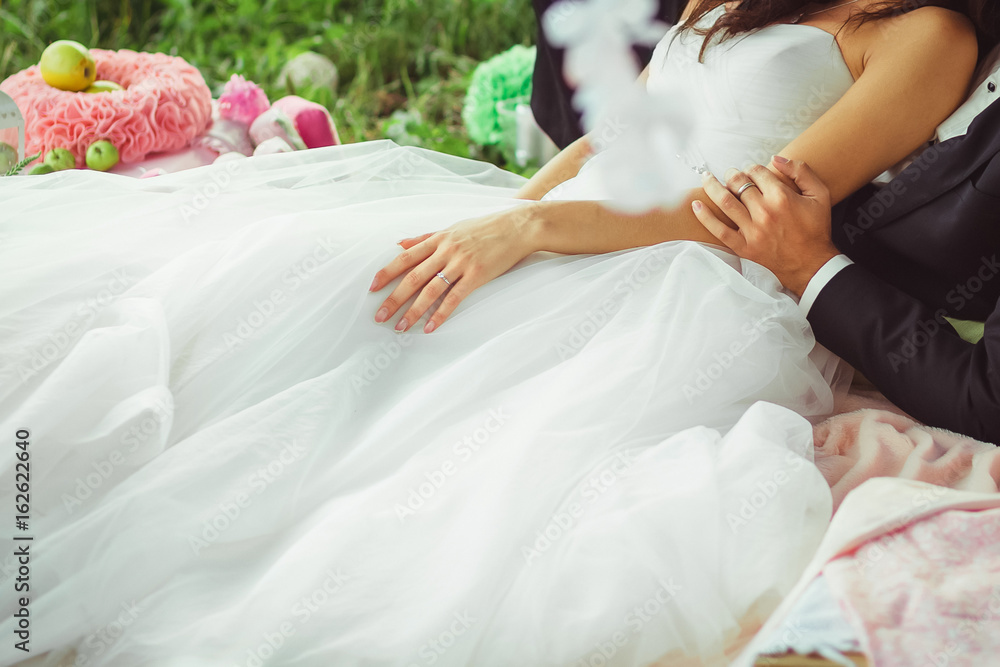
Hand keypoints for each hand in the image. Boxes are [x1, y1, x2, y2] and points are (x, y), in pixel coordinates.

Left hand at [370, 205, 537, 332]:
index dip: (387, 273)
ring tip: (401, 327)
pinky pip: (454, 298)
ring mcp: (461, 263)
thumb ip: (425, 237)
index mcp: (438, 239)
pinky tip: (430, 327)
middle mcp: (446, 251)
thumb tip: (400, 242)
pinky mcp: (477, 275)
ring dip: (413, 311)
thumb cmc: (486, 227)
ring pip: (430, 290)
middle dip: (394, 298)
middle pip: (413, 277)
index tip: (372, 287)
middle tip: (379, 316)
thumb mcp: (453, 228)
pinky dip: (440, 314)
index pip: (405, 257)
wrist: (518, 227)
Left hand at [691, 156, 840, 296]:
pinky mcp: (743, 246)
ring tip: (707, 179)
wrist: (811, 264)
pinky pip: (718, 230)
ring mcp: (751, 230)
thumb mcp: (819, 195)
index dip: (751, 168)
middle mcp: (764, 212)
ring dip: (712, 186)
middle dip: (732, 174)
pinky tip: (696, 205)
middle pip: (739, 184)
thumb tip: (776, 158)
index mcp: (781, 197)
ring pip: (725, 201)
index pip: (756, 172)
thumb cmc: (815, 229)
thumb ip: (801, 171)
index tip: (751, 171)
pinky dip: (705, 216)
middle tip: (729, 174)